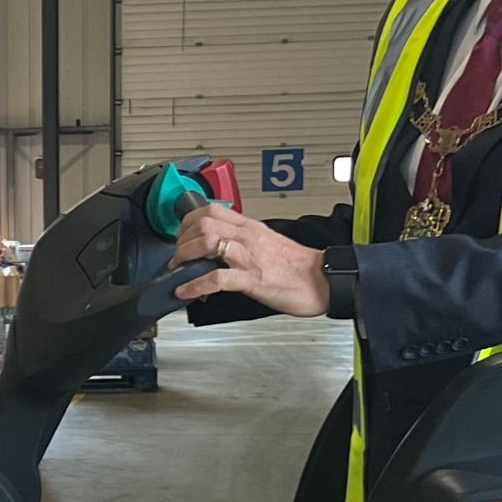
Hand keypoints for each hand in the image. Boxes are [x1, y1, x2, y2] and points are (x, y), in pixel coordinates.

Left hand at [169, 204, 331, 316]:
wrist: (324, 280)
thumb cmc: (299, 267)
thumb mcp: (269, 244)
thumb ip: (245, 242)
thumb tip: (223, 250)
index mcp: (252, 228)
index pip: (213, 210)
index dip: (189, 221)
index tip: (182, 236)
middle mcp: (248, 237)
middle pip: (203, 222)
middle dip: (182, 238)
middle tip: (178, 255)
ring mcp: (249, 257)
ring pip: (207, 242)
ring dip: (185, 256)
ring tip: (178, 269)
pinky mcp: (252, 278)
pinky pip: (217, 278)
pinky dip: (196, 285)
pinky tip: (186, 291)